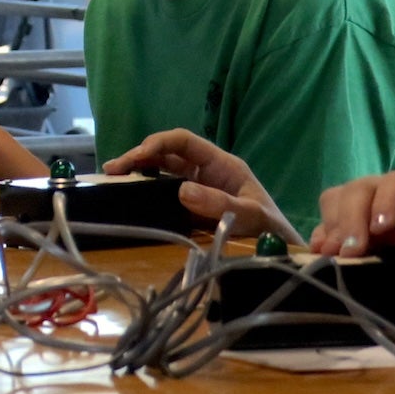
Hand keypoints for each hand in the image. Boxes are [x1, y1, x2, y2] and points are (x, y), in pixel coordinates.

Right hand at [103, 129, 297, 241]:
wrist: (282, 251)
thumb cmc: (272, 229)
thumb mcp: (252, 215)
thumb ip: (221, 203)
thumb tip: (182, 190)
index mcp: (221, 163)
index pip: (183, 141)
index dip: (159, 143)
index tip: (137, 156)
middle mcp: (205, 170)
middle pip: (166, 153)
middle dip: (139, 156)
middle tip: (113, 169)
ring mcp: (197, 187)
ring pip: (161, 170)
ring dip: (137, 171)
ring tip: (112, 178)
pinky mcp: (191, 205)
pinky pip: (164, 190)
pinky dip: (145, 189)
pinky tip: (129, 194)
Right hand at [308, 171, 394, 280]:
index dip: (385, 202)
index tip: (379, 230)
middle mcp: (385, 192)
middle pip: (358, 191)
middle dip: (349, 221)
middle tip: (348, 252)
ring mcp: (365, 207)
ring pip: (336, 201)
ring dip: (332, 228)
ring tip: (332, 255)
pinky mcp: (351, 226)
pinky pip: (327, 223)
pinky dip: (321, 237)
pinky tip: (320, 254)